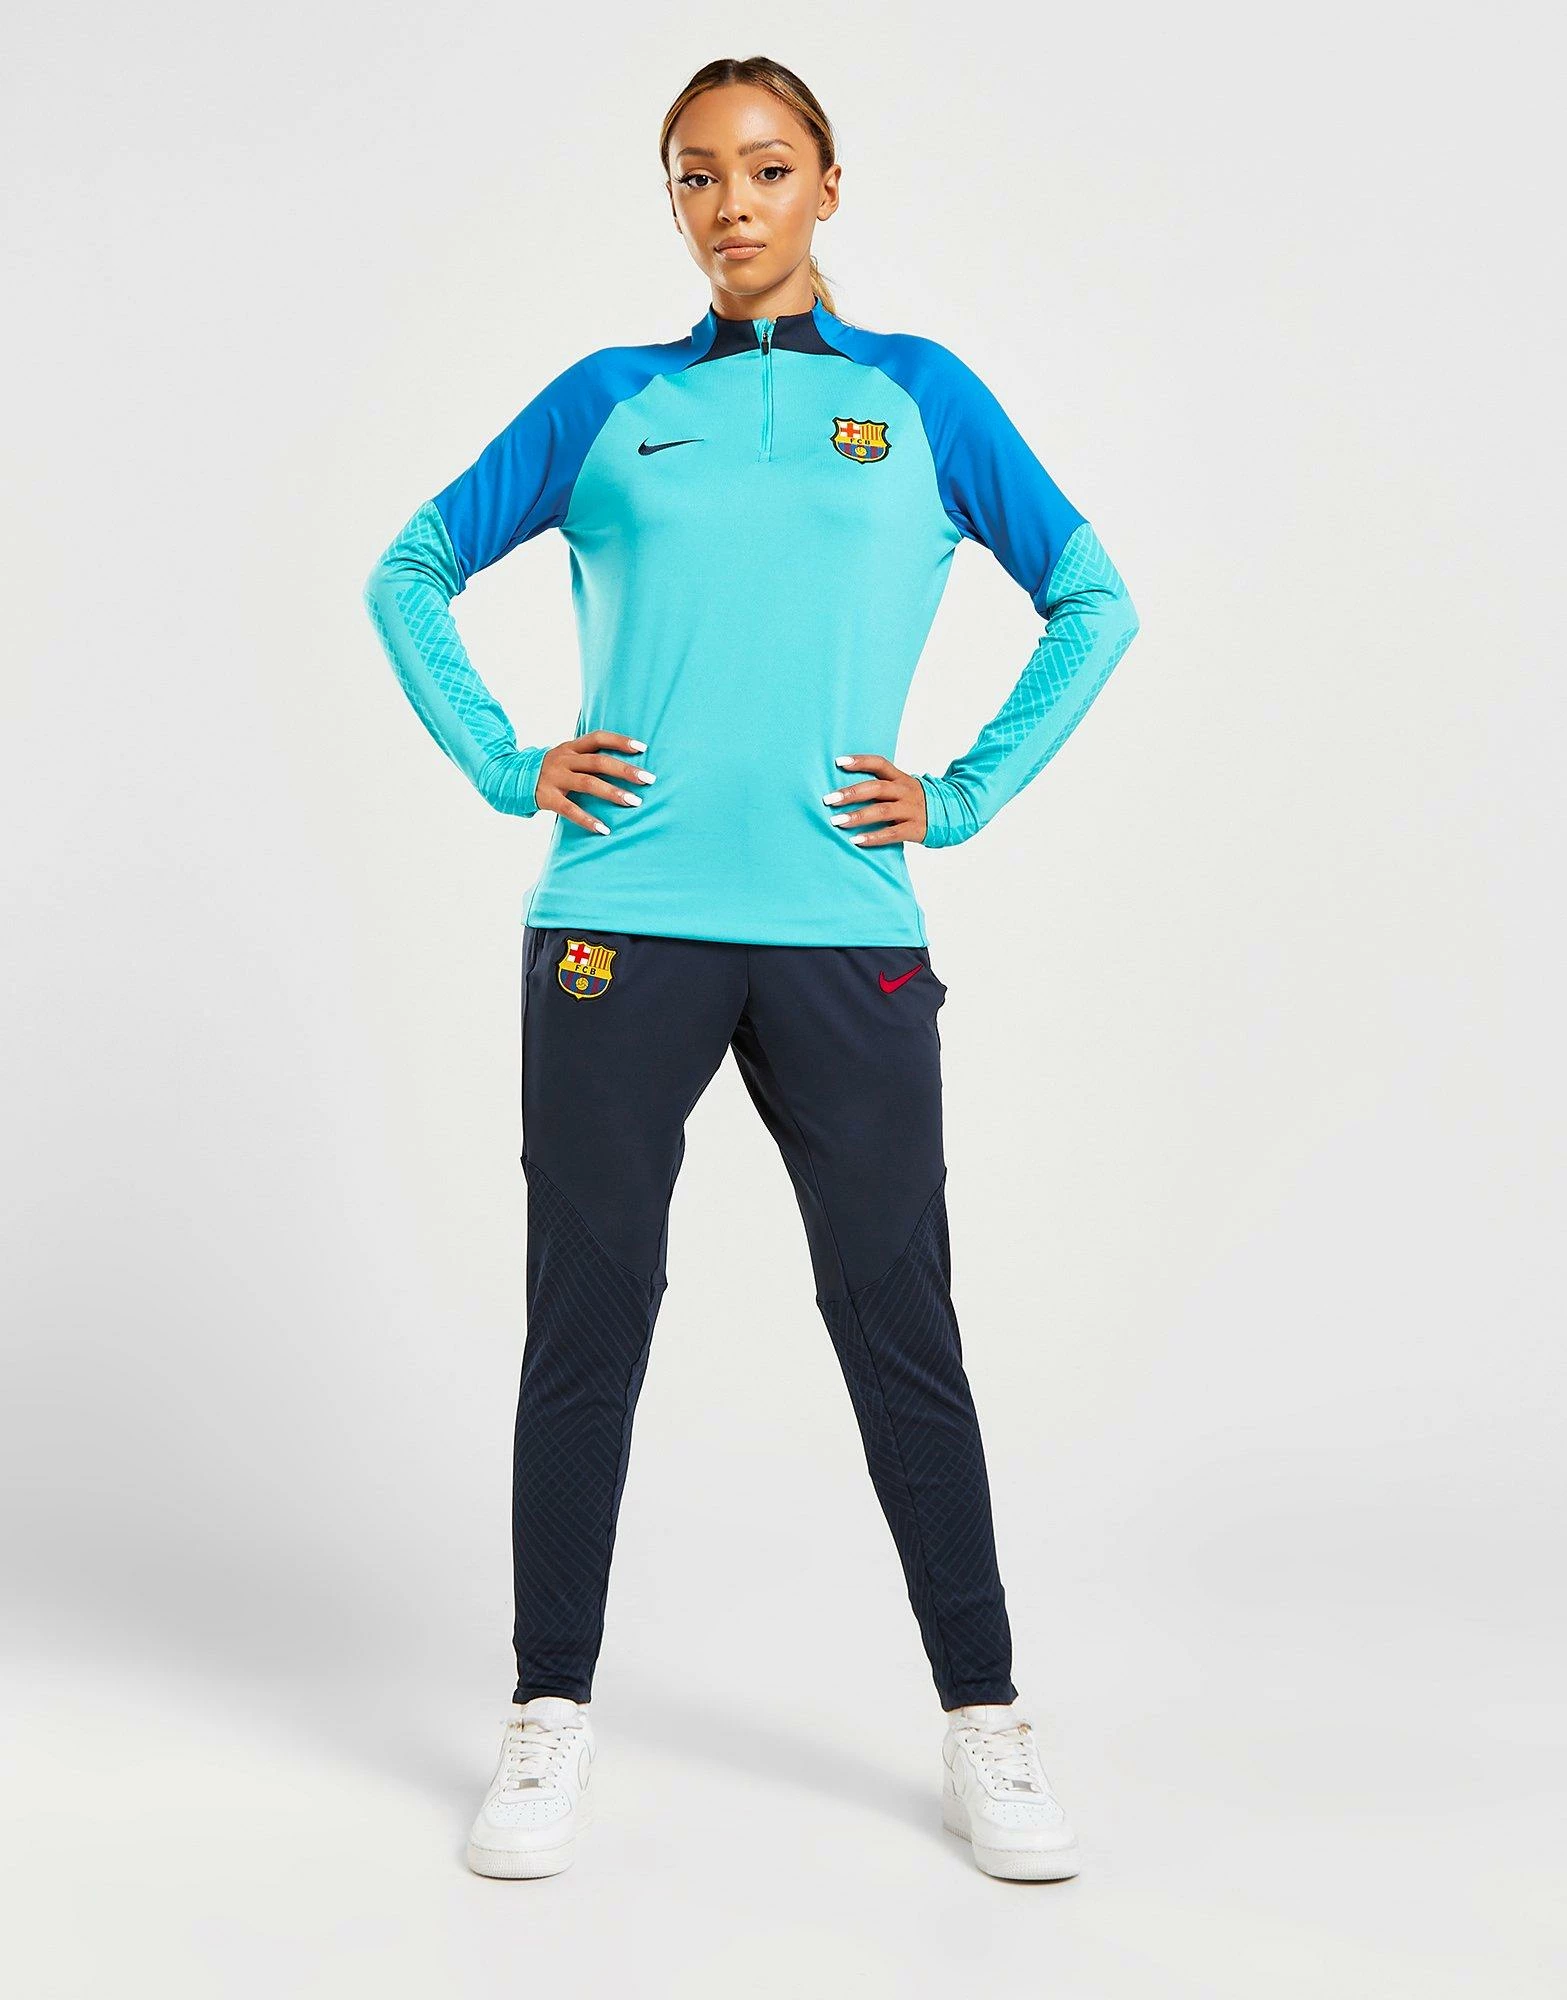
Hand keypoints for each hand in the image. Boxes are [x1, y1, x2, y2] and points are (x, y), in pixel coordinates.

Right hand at [536, 731, 655, 834]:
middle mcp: (564, 759)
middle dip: (625, 770)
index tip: (643, 747)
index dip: (620, 741)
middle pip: (598, 761)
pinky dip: (588, 820)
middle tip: (648, 779)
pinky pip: (570, 809)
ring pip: (588, 783)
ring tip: (634, 802)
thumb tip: (624, 765)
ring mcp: (555, 778)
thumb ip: (588, 759)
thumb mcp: (566, 758)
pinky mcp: (548, 797)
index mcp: (571, 747)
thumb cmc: (551, 771)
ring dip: (612, 792)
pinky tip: (604, 829)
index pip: (598, 737)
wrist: (511, 779)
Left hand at [821, 754, 927, 845]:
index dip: (860, 761)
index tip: (839, 762)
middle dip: (851, 793)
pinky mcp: (914, 829)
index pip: (880, 763)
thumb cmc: (916, 801)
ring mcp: (910, 810)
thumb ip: (882, 786)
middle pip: (877, 788)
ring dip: (858, 816)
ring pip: (882, 811)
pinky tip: (856, 840)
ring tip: (837, 822)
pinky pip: (892, 833)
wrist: (952, 814)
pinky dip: (873, 837)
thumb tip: (846, 788)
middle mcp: (905, 791)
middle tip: (829, 800)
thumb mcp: (903, 787)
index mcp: (901, 778)